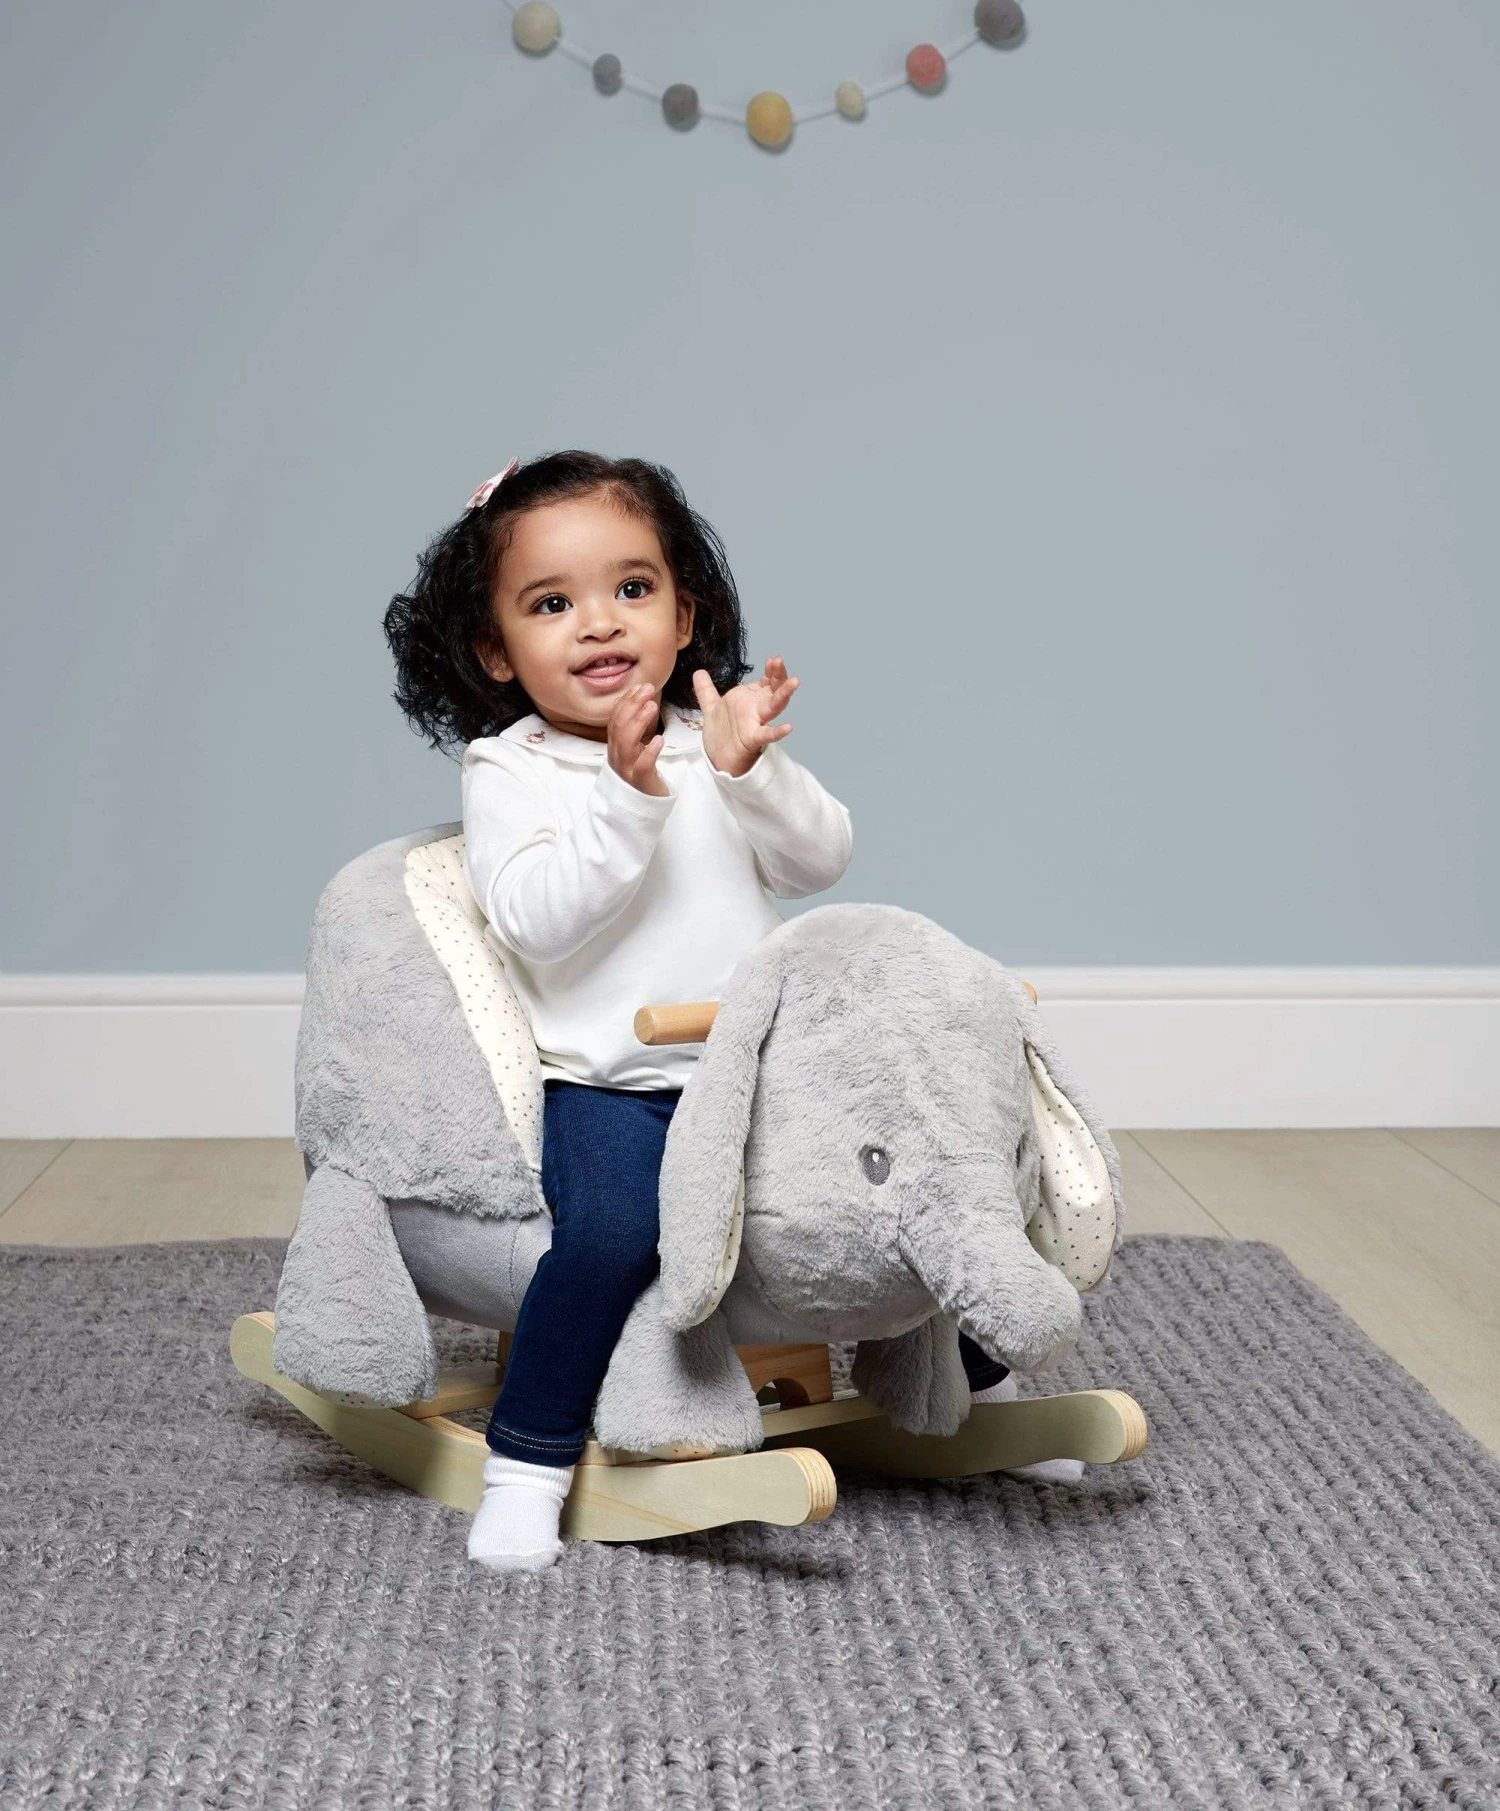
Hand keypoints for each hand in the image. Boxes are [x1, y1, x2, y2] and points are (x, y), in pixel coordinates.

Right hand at [607, 683, 668, 796]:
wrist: (642, 805)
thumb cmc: (641, 771)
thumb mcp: (634, 747)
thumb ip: (633, 726)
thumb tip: (639, 698)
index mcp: (615, 745)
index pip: (616, 718)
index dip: (626, 700)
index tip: (641, 686)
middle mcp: (617, 755)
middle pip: (619, 725)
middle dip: (632, 704)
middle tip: (648, 689)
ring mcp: (627, 768)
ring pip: (626, 743)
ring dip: (639, 721)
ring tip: (652, 706)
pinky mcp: (640, 781)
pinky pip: (642, 766)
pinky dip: (650, 751)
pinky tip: (659, 740)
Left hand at [692, 656, 797, 778]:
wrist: (718, 759)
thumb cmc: (722, 734)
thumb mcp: (712, 708)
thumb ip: (706, 690)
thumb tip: (699, 672)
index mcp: (750, 700)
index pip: (766, 682)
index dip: (771, 671)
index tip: (773, 660)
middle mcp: (756, 710)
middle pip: (773, 690)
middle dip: (778, 676)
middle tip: (780, 662)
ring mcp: (756, 724)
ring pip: (773, 707)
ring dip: (783, 695)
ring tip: (794, 682)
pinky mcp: (752, 739)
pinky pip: (766, 735)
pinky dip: (777, 732)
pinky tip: (788, 728)